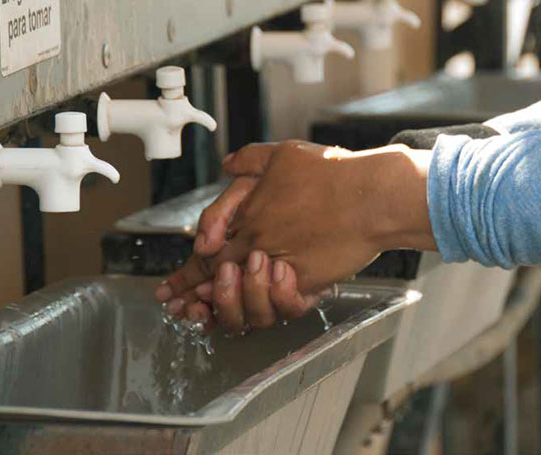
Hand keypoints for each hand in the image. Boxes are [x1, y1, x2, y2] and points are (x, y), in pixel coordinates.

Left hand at [156, 141, 435, 333]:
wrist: (370, 196)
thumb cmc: (331, 173)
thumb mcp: (283, 154)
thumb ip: (250, 160)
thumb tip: (226, 164)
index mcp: (248, 216)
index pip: (205, 251)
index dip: (184, 275)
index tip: (169, 290)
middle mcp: (259, 244)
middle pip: (216, 279)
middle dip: (192, 296)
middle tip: (180, 308)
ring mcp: (282, 265)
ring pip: (242, 299)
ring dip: (231, 301)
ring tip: (230, 299)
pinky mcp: (308, 282)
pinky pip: (281, 306)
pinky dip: (270, 304)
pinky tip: (271, 294)